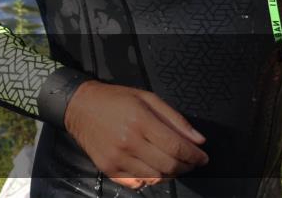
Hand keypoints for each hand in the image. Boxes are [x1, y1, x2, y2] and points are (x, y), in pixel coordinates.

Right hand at [64, 80, 208, 190]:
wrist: (79, 106)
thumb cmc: (114, 99)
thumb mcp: (147, 98)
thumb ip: (174, 119)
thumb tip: (199, 140)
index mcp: (140, 121)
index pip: (177, 147)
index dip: (195, 156)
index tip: (202, 157)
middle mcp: (128, 142)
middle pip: (169, 166)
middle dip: (186, 166)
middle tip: (190, 161)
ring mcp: (117, 158)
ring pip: (156, 178)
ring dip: (169, 174)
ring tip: (171, 163)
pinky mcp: (108, 168)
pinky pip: (137, 184)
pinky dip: (150, 180)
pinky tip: (151, 168)